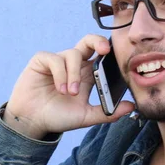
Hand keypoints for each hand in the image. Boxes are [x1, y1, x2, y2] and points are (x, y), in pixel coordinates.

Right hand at [4, 34, 134, 138]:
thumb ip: (108, 112)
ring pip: (73, 54)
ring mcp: (58, 61)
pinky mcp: (42, 60)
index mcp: (87, 74)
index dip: (109, 52)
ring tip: (70, 93)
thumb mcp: (86, 116)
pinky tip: (60, 89)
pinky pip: (55, 59)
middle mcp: (74, 64)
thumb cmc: (58, 117)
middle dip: (97, 41)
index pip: (101, 56)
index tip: (118, 58)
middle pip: (88, 41)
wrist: (32, 122)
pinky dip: (60, 74)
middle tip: (104, 51)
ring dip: (74, 74)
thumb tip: (132, 106)